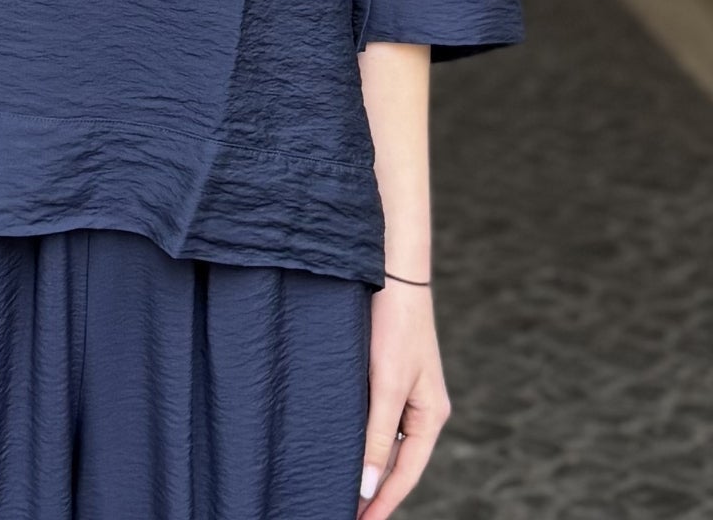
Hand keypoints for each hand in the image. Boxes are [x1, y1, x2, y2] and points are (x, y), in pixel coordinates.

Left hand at [356, 280, 450, 517]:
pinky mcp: (388, 374)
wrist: (392, 272)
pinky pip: (375, 418)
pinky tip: (339, 442)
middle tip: (343, 511)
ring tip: (336, 485)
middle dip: (374, 489)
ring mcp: (405, 392)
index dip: (382, 503)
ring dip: (365, 462)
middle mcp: (421, 409)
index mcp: (430, 417)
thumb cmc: (395, 327)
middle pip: (398, 462)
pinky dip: (360, 435)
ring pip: (384, 440)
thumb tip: (369, 487)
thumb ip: (378, 438)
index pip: (406, 475)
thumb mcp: (387, 386)